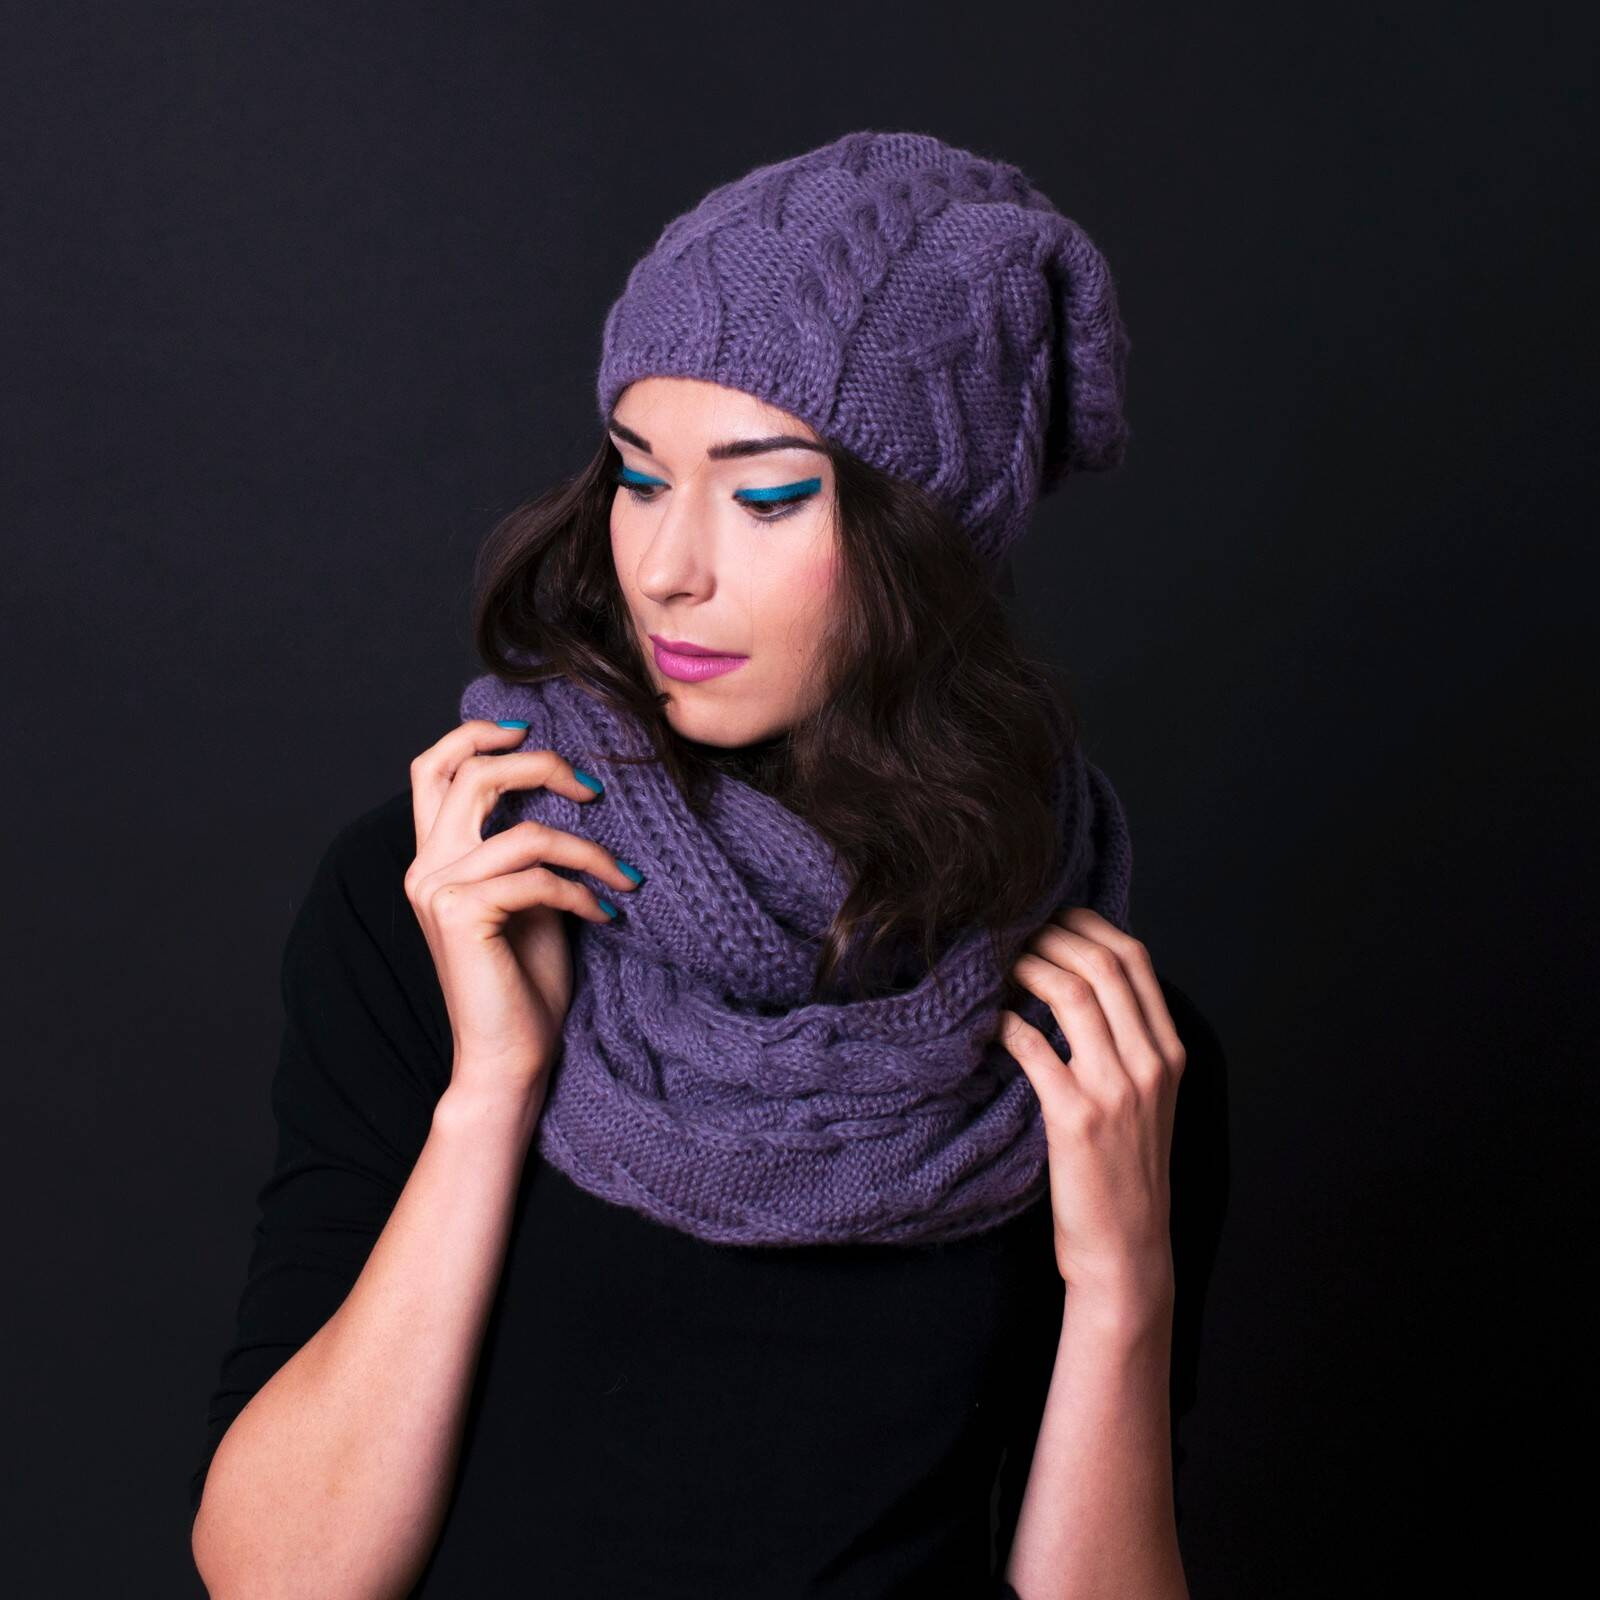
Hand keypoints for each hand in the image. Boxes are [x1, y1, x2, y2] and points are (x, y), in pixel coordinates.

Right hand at [406, 720, 641, 1107]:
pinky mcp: (460, 913)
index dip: (478, 735)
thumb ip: (526, 845)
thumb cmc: (524, 982)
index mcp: (432, 856)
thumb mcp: (529, 895)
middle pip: (471, 773)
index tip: (533, 732)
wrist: (510, 1058)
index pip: (431, 767)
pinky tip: (606, 913)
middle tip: (595, 787)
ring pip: (526, 831)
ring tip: (623, 876)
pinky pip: (538, 878)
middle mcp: (423, 866)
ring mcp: (436, 889)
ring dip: (590, 850)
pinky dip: (583, 892)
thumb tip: (571, 784)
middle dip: (543, 766)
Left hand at [997, 906, 1185, 1296]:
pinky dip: (1006, 1022)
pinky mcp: (1076, 1118)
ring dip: (1029, 966)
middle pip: (1104, 965)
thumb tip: (1075, 981)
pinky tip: (988, 1017)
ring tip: (1000, 961)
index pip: (1137, 960)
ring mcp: (1116, 1089)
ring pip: (1073, 994)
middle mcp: (1150, 1064)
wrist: (1127, 1247)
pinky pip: (1034, 1048)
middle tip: (1016, 929)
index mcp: (1170, 1053)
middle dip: (1054, 934)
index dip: (1090, 925)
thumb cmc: (1126, 1169)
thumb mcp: (1147, 1098)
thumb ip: (1126, 1043)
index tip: (1053, 916)